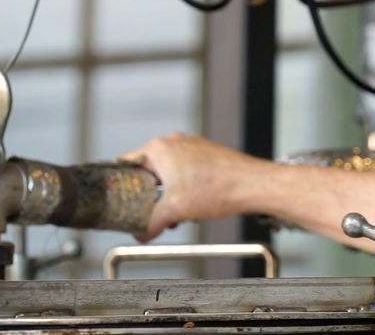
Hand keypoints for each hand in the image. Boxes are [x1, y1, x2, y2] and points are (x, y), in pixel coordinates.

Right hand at [117, 132, 260, 241]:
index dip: (122, 184)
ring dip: (169, 194)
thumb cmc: (219, 188)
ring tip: (177, 214)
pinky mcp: (206, 154)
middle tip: (152, 214)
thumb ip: (151, 223)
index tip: (122, 199)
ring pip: (169, 173)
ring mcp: (191, 146)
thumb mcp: (175, 210)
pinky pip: (185, 171)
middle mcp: (174, 142)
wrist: (252, 185)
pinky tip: (193, 205)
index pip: (126, 162)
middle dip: (150, 195)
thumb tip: (142, 232)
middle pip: (149, 170)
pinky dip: (184, 188)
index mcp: (159, 148)